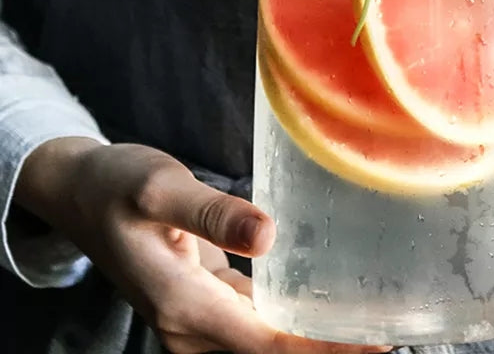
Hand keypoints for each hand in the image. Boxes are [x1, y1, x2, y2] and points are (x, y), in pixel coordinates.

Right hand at [16, 138, 389, 353]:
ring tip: (363, 325)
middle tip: (385, 336)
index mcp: (181, 303)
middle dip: (324, 349)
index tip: (374, 345)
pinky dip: (285, 321)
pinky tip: (315, 304)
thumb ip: (213, 214)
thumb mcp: (161, 189)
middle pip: (268, 352)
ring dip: (308, 339)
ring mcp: (192, 317)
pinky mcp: (198, 302)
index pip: (267, 343)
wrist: (81, 193)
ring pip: (261, 341)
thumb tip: (267, 236)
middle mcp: (188, 324)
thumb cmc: (119, 185)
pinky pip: (250, 322)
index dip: (322, 349)